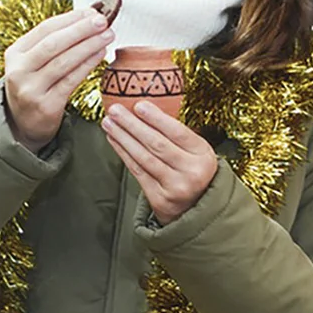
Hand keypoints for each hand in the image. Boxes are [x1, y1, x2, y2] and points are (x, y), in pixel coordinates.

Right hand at [4, 8, 113, 151]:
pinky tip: (100, 54)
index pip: (44, 29)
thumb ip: (54, 41)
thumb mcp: (32, 61)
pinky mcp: (46, 106)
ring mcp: (30, 90)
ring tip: (107, 35)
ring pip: (63, 61)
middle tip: (103, 20)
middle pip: (53, 43)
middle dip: (81, 29)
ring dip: (88, 46)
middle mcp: (18, 71)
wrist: (22, 123)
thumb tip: (88, 16)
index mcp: (14, 53)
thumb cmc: (34, 85)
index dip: (70, 18)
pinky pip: (71, 81)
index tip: (92, 11)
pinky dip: (87, 65)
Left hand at [101, 101, 218, 224]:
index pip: (178, 132)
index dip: (156, 118)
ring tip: (108, 123)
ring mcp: (175, 187)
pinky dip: (123, 152)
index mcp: (203, 155)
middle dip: (132, 125)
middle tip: (115, 110)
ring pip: (144, 157)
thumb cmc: (191, 170)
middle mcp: (192, 172)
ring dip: (122, 137)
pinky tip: (113, 139)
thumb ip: (175, 134)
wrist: (196, 207)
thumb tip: (142, 108)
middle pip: (157, 144)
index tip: (138, 105)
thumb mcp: (195, 151)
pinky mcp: (159, 198)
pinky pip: (137, 170)